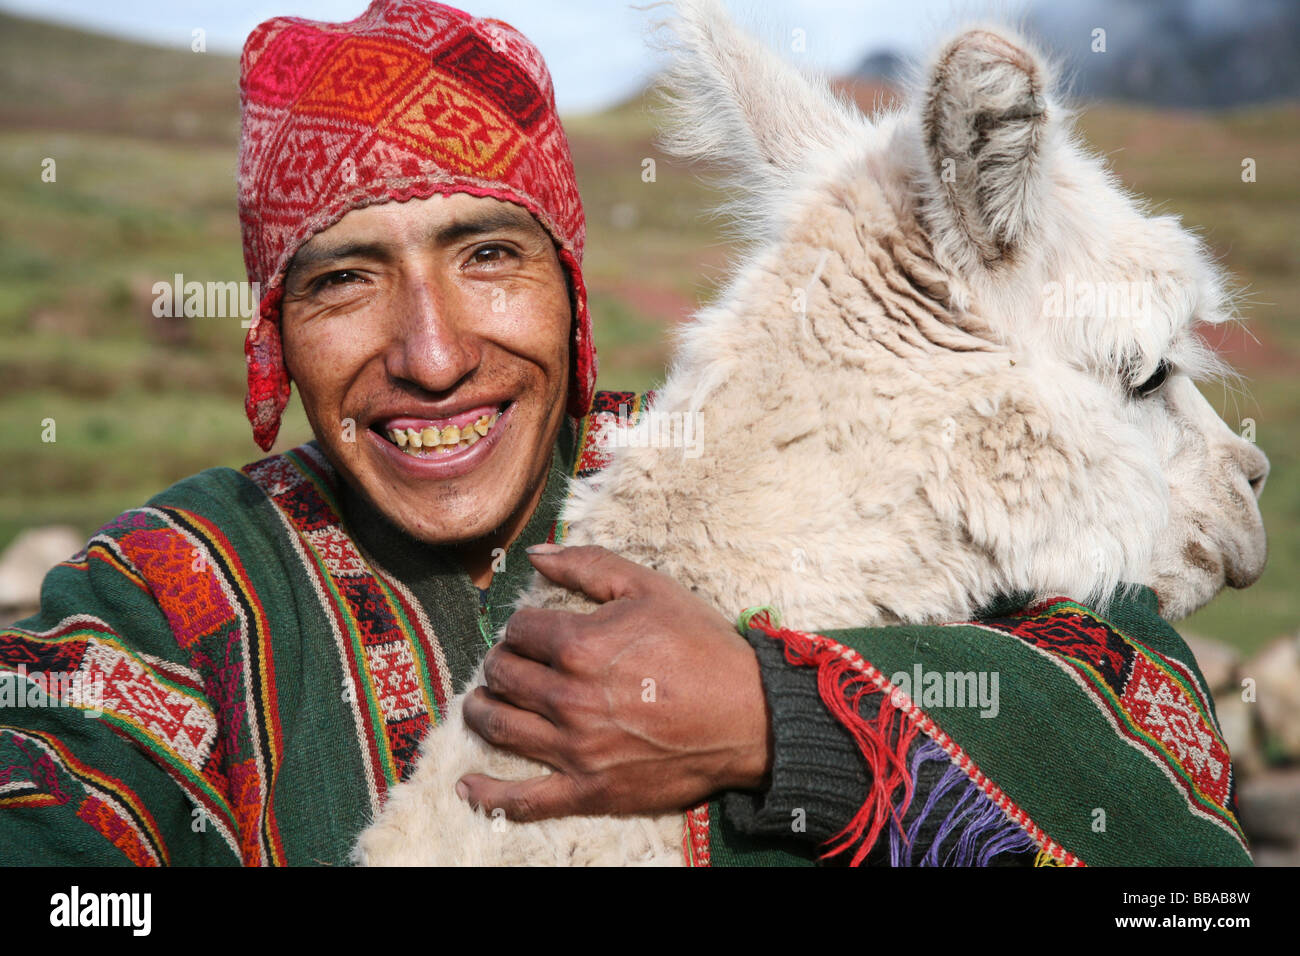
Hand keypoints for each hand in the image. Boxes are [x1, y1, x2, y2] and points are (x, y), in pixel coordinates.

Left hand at [457, 544, 772, 821]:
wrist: (748, 715)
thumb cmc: (702, 647)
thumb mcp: (649, 588)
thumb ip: (587, 564)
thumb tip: (536, 554)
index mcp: (579, 646)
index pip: (519, 630)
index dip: (521, 626)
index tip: (533, 631)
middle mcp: (567, 698)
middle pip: (502, 676)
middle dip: (499, 663)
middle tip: (508, 662)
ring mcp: (575, 749)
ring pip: (500, 727)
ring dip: (481, 710)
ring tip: (483, 702)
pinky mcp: (588, 789)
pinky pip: (523, 800)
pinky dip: (488, 793)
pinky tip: (466, 785)